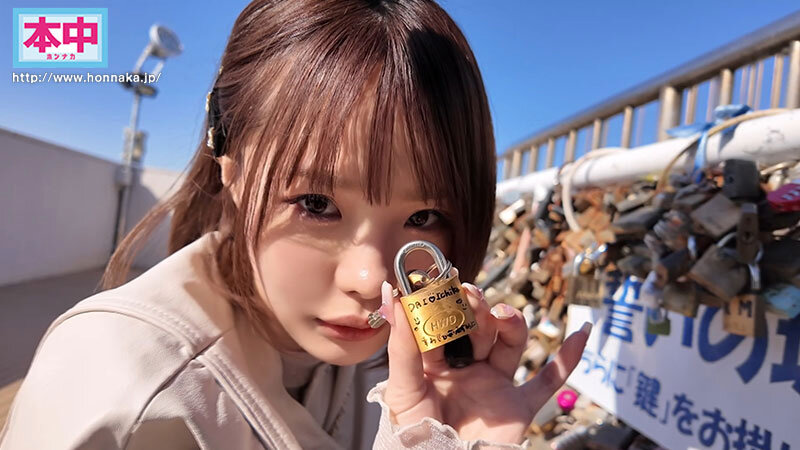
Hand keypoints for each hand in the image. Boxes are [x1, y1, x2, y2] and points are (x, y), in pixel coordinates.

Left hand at [381, 276, 590, 444]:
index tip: (444, 279)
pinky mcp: (519, 406)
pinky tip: (581, 333)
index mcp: (436, 362)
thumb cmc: (414, 434)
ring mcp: (495, 385)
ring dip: (511, 323)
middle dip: (477, 310)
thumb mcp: (402, 386)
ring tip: (503, 314)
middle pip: (479, 328)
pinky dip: (568, 358)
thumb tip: (393, 295)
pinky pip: (548, 380)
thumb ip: (403, 343)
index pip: (444, 323)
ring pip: (511, 343)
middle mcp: (467, 368)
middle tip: (471, 295)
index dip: (445, 301)